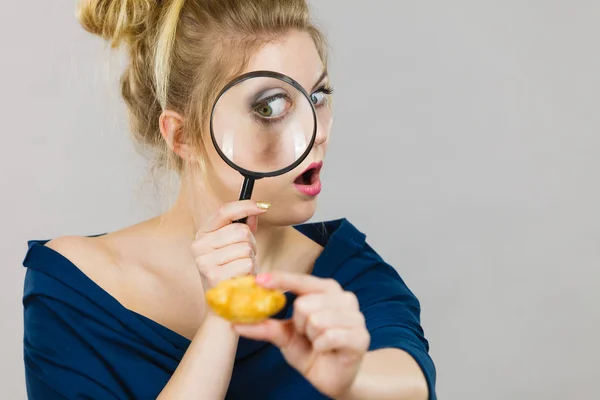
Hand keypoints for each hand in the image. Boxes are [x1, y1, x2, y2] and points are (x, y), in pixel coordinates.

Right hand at [192, 200, 269, 289]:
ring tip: (241, 267)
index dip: (245, 206)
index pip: (224, 211)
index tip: (263, 206)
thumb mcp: (235, 244)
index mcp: (203, 234)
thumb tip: (257, 209)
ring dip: (250, 257)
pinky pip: (246, 263)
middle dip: (250, 243)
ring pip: (245, 247)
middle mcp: (199, 246)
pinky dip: (250, 270)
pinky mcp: (214, 276)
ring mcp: (204, 262)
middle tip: (244, 255)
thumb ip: (244, 225)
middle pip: (240, 231)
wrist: (224, 302)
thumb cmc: (232, 270)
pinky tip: (240, 276)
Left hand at [233, 272, 369, 398]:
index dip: (280, 279)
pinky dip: (321, 346)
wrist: (333, 378)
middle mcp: (344, 297)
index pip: (301, 279)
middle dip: (298, 324)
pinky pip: (329, 336)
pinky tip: (326, 350)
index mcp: (326, 290)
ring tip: (318, 342)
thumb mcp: (285, 336)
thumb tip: (234, 323)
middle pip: (304, 303)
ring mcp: (355, 316)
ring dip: (311, 337)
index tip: (259, 280)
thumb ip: (265, 326)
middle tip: (306, 334)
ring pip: (317, 320)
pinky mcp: (361, 337)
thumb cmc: (311, 350)